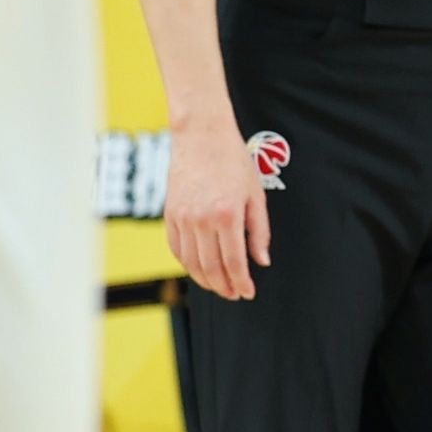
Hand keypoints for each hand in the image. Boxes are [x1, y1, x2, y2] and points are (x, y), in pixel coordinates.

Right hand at [165, 118, 270, 301]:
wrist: (201, 136)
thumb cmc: (233, 162)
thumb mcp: (255, 196)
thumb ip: (259, 232)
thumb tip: (261, 261)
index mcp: (226, 215)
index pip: (233, 262)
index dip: (241, 282)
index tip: (248, 293)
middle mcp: (201, 220)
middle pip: (210, 267)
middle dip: (224, 286)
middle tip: (234, 294)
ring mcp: (181, 218)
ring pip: (191, 262)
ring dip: (205, 280)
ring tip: (219, 286)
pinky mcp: (169, 214)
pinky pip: (176, 248)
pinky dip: (187, 263)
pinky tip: (199, 269)